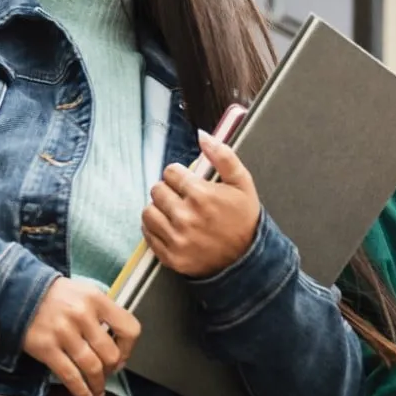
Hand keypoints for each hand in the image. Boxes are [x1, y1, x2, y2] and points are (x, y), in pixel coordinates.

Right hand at [22, 277, 140, 395]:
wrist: (16, 293)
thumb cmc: (53, 295)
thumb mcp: (83, 293)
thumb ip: (101, 313)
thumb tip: (116, 343)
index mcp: (96, 299)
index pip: (129, 329)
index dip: (129, 348)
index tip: (122, 356)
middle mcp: (82, 315)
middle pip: (110, 354)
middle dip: (111, 370)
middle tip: (107, 373)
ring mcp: (63, 332)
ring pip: (92, 368)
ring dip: (98, 385)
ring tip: (98, 392)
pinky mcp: (46, 348)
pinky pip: (70, 376)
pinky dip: (81, 392)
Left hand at [143, 132, 261, 277]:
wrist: (247, 260)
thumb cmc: (244, 219)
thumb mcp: (242, 183)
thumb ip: (223, 156)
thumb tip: (202, 135)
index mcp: (201, 195)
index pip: (170, 172)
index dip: (180, 176)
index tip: (189, 184)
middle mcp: (185, 217)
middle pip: (157, 190)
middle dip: (169, 191)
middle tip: (182, 199)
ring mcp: (176, 239)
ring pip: (148, 212)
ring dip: (159, 209)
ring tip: (174, 212)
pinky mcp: (170, 256)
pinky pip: (148, 234)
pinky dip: (155, 228)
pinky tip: (170, 227)